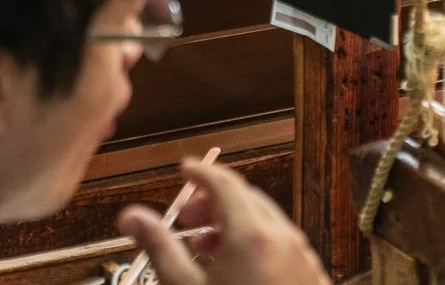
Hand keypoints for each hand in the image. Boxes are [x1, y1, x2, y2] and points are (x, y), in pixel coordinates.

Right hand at [117, 160, 326, 284]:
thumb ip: (159, 246)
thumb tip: (131, 216)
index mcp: (251, 233)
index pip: (223, 182)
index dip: (200, 173)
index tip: (184, 170)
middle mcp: (283, 238)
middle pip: (246, 199)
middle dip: (213, 202)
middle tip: (186, 218)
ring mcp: (303, 259)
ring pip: (267, 224)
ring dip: (235, 225)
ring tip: (207, 251)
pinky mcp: (313, 279)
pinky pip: (283, 248)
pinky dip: (258, 245)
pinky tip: (238, 273)